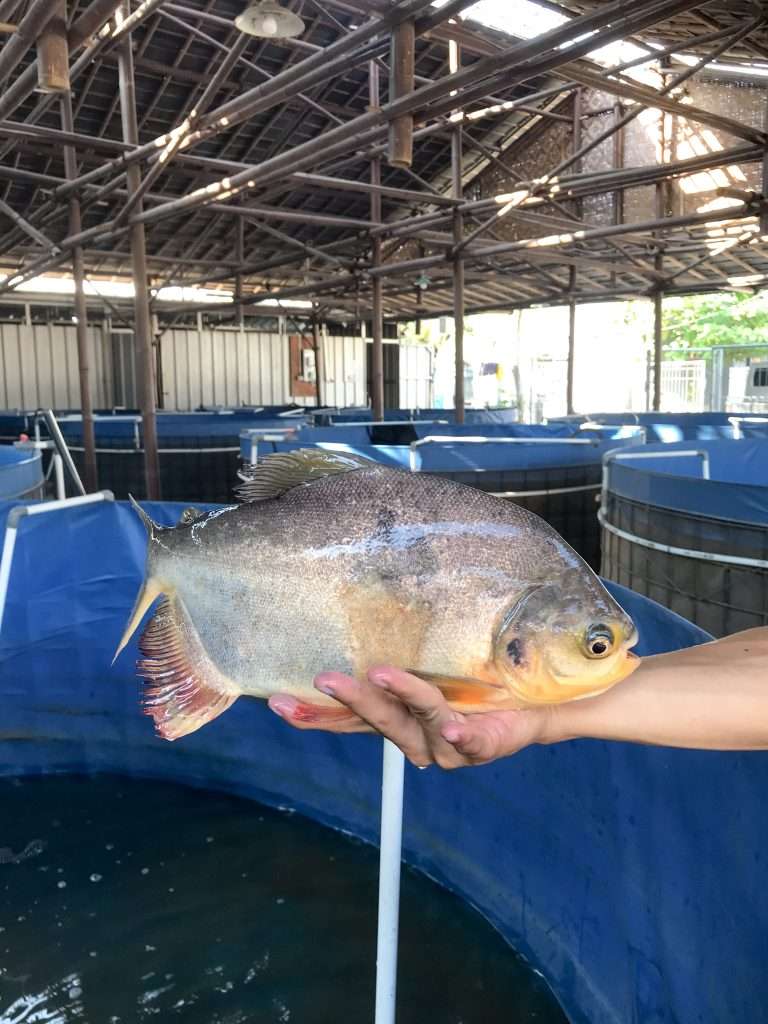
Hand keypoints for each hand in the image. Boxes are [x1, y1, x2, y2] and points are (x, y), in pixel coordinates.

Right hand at [268, 666, 552, 768]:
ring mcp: (446, 747)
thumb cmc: (477, 680)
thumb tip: (368, 598)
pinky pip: (467, 741)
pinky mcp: (481, 746)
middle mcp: (415, 738)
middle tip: (323, 679)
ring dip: (399, 698)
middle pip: (376, 721)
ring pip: (418, 721)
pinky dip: (458, 736)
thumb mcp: (433, 661)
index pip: (348, 720)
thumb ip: (403, 650)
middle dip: (349, 700)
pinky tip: (453, 729)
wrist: (535, 702)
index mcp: (398, 720)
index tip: (278, 702)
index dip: (313, 715)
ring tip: (380, 674)